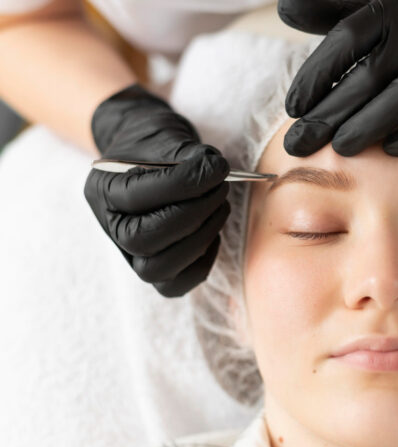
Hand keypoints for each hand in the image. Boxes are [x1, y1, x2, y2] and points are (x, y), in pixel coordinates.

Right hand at [85, 84, 230, 297]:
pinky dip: (201, 262)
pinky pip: (176, 284)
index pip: (138, 196)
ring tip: (220, 208)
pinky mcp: (154, 268)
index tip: (218, 168)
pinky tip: (214, 234)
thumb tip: (214, 169)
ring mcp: (130, 253)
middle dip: (193, 215)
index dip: (184, 184)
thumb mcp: (164, 138)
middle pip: (144, 239)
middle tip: (221, 189)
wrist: (147, 155)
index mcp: (103, 190)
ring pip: (157, 269)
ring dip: (199, 239)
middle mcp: (111, 226)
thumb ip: (186, 155)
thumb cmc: (155, 146)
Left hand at [279, 0, 397, 157]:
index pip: (346, 40)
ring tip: (339, 150)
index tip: (294, 106)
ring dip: (369, 125)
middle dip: (328, 114)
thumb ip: (334, 9)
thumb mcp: (383, 8)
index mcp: (394, 8)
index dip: (316, 75)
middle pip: (368, 76)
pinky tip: (390, 151)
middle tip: (298, 143)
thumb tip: (286, 9)